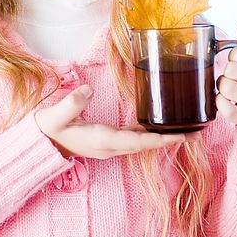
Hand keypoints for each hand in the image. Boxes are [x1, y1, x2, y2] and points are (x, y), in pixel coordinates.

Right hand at [35, 85, 199, 158]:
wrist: (40, 143)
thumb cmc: (48, 129)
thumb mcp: (55, 116)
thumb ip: (71, 104)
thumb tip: (87, 90)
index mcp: (102, 140)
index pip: (137, 141)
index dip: (160, 139)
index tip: (182, 136)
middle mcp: (110, 146)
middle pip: (147, 145)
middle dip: (171, 140)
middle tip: (196, 132)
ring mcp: (110, 146)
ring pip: (143, 144)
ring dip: (164, 138)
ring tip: (186, 130)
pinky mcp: (108, 141)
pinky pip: (135, 140)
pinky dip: (151, 135)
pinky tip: (159, 126)